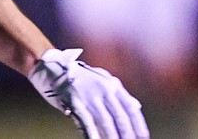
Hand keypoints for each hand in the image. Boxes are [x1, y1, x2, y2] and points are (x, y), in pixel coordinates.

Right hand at [28, 48, 149, 137]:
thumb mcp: (103, 79)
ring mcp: (90, 95)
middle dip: (127, 134)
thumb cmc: (79, 76)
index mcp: (113, 85)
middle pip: (120, 116)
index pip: (130, 107)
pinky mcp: (74, 101)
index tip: (143, 137)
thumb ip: (119, 93)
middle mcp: (104, 90)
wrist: (54, 66)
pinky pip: (86, 120)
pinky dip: (92, 133)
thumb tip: (136, 106)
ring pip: (106, 121)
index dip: (138, 124)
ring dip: (112, 137)